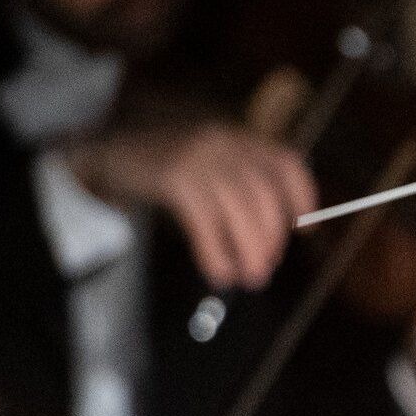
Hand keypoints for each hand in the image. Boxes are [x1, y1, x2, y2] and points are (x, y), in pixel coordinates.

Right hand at [67, 119, 316, 290]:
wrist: (113, 153)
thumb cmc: (168, 168)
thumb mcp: (211, 167)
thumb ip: (240, 190)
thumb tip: (269, 244)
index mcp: (238, 139)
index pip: (286, 162)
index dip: (302, 196)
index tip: (303, 230)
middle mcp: (223, 143)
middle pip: (263, 191)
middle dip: (270, 236)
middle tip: (263, 267)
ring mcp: (197, 156)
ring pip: (238, 205)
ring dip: (250, 247)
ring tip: (249, 277)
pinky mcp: (173, 176)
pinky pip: (204, 219)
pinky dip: (215, 251)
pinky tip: (219, 272)